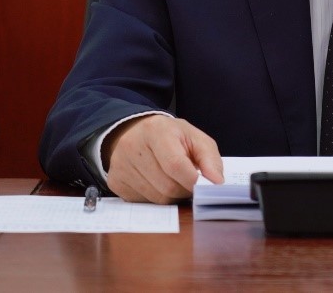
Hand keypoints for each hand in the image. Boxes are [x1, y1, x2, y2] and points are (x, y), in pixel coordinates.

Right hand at [103, 115, 222, 203]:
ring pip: (156, 199)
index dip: (193, 181)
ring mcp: (121, 165)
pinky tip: (156, 184)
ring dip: (171, 196)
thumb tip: (217, 183)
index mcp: (156, 130)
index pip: (175, 165)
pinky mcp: (115, 182)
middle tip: (189, 183)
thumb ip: (210, 158)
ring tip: (173, 181)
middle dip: (184, 190)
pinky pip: (143, 203)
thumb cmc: (170, 136)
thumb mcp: (194, 138)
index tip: (203, 186)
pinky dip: (155, 199)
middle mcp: (133, 146)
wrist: (135, 132)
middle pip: (167, 187)